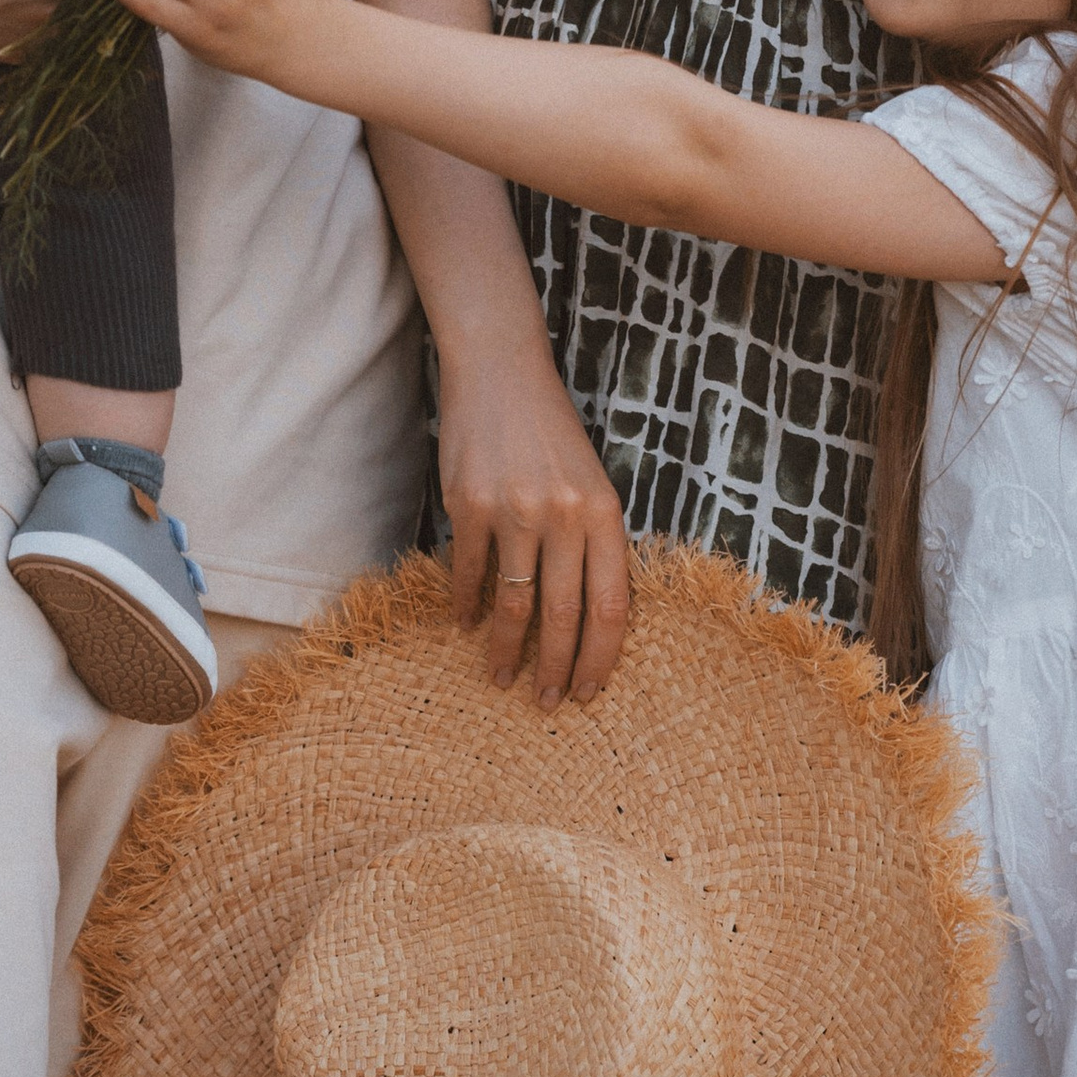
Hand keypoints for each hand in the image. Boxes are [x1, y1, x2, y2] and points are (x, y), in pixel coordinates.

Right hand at [437, 322, 632, 710]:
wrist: (502, 373)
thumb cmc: (551, 433)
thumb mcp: (591, 483)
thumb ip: (594, 542)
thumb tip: (590, 616)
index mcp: (604, 513)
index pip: (613, 606)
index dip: (601, 657)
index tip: (589, 690)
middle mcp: (564, 516)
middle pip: (564, 616)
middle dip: (556, 669)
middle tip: (547, 702)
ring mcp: (515, 511)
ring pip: (514, 603)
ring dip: (506, 650)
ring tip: (501, 676)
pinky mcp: (469, 505)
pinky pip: (469, 572)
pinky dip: (466, 604)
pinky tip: (464, 623)